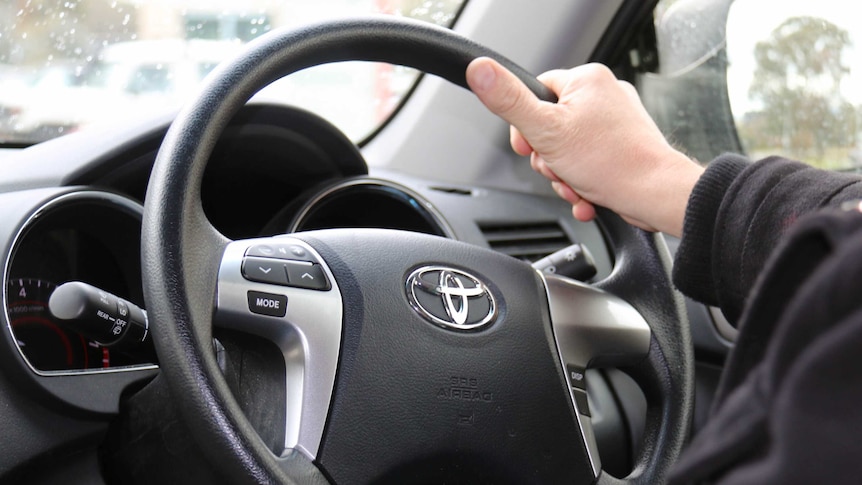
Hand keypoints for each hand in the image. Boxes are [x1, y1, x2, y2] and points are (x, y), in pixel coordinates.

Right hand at [465, 57, 703, 237]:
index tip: (529, 145)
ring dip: (564, 175)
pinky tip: (586, 195)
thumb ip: (509, 100)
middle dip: (548, 158)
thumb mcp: (545, 130)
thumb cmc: (610, 162)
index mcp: (586, 80)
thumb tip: (479, 69)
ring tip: (576, 185)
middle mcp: (604, 94)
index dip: (525, 124)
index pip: (536, 91)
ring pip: (568, 149)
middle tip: (558, 167)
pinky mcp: (623, 147)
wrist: (654, 194)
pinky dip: (582, 183)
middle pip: (550, 125)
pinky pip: (588, 162)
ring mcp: (617, 122)